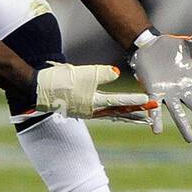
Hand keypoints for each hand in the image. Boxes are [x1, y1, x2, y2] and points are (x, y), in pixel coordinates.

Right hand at [34, 62, 156, 122]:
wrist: (39, 89)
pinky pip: (104, 113)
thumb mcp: (84, 73)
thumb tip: (117, 73)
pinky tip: (120, 114)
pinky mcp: (83, 108)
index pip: (121, 102)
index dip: (136, 101)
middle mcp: (94, 110)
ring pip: (113, 115)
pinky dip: (115, 114)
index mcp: (95, 103)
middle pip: (120, 113)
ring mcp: (88, 111)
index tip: (151, 102)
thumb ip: (103, 74)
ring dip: (128, 116)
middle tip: (153, 112)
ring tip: (143, 119)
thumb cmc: (61, 80)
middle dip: (138, 112)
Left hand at [129, 27, 191, 141]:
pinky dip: (156, 118)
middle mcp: (181, 89)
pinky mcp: (153, 93)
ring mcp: (168, 93)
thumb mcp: (187, 44)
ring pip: (178, 112)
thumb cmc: (170, 48)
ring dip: (184, 126)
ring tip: (190, 140)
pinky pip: (155, 108)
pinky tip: (157, 130)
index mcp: (191, 78)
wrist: (148, 49)